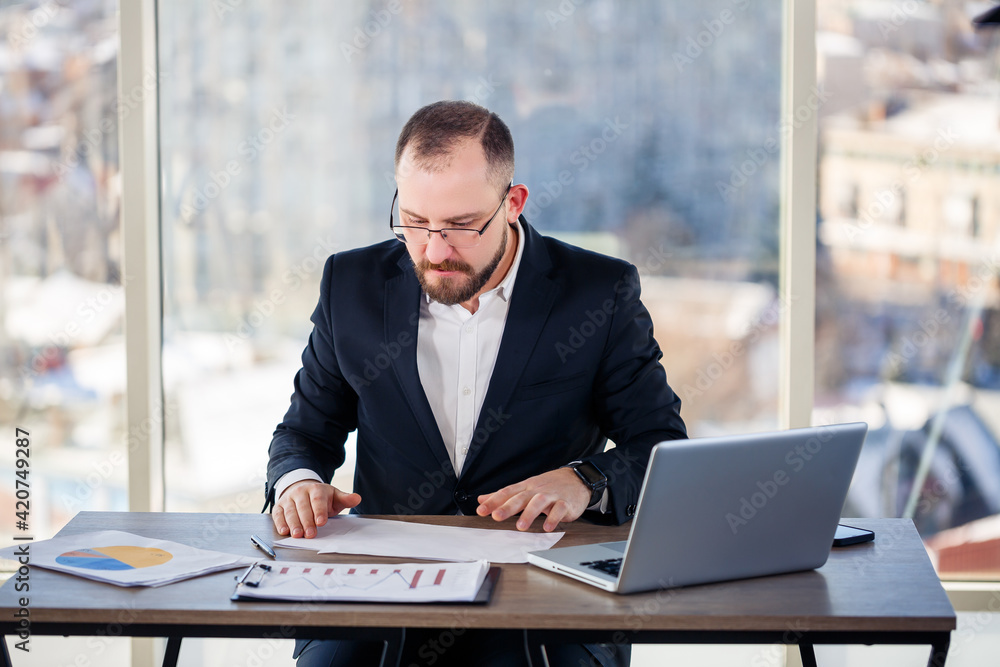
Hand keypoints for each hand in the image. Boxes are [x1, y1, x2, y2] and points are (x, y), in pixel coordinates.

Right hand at [271, 480, 360, 538]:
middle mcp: (300, 492)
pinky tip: (284, 531)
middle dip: (306, 521)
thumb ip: (345, 498)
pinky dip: (280, 523)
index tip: (321, 522)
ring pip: (290, 511)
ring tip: (297, 535)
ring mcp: (288, 498)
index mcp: (316, 489)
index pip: (317, 500)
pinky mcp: (279, 506)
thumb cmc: (320, 497)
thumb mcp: (334, 496)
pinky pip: (278, 514)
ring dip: (293, 524)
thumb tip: (357, 498)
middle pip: (303, 507)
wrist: (302, 488)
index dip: (319, 511)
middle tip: (310, 534)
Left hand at [475, 468, 590, 531]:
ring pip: (539, 502)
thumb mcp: (525, 487)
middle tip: (496, 516)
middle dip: (508, 507)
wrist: (576, 479)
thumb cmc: (548, 486)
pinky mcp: (565, 503)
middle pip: (520, 497)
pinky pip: (559, 510)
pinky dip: (553, 518)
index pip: (507, 493)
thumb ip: (504, 495)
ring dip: (529, 514)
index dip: (493, 501)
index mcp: (526, 487)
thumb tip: (482, 499)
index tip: (481, 510)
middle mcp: (537, 490)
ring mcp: (551, 495)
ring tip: (520, 527)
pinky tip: (547, 527)